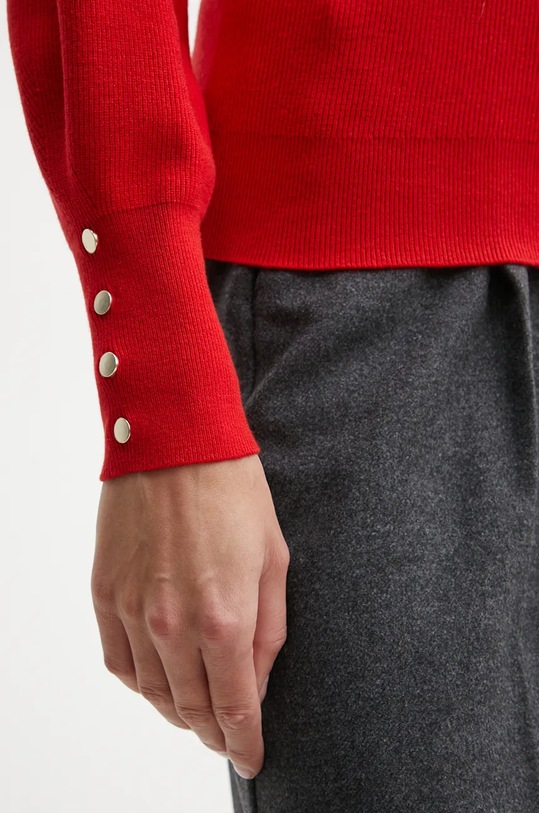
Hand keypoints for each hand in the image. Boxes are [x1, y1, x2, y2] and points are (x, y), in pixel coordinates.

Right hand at [91, 453, 288, 778]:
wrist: (176, 440)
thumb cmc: (234, 492)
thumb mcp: (274, 559)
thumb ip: (268, 630)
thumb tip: (257, 682)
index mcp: (225, 619)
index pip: (234, 708)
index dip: (244, 742)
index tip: (251, 757)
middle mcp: (173, 626)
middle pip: (191, 709)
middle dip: (213, 732)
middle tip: (227, 738)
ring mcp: (132, 611)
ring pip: (152, 693)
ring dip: (177, 712)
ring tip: (196, 711)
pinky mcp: (105, 593)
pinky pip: (118, 663)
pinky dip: (140, 683)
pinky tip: (157, 679)